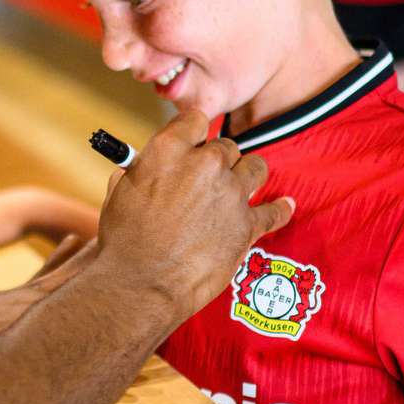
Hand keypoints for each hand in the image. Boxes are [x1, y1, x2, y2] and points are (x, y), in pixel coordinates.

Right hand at [93, 109, 294, 315]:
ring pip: (254, 167)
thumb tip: (140, 169)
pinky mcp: (248, 225)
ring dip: (246, 175)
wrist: (142, 284)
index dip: (194, 132)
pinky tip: (284, 206)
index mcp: (168, 151)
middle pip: (226, 146)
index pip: (195, 119)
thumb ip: (136, 173)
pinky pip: (274, 211)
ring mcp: (230, 194)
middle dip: (217, 160)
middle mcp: (205, 164)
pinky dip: (279, 209)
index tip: (193, 142)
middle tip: (206, 178)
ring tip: (239, 187)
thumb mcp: (119, 195)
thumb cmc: (124, 242)